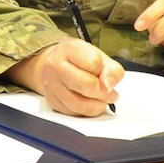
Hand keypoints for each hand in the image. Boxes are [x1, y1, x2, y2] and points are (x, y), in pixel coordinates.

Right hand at [5, 38, 124, 116]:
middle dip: (104, 92)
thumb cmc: (81, 61)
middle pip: (87, 85)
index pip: (95, 63)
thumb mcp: (101, 57)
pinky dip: (87, 111)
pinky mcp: (52, 102)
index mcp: (68, 48)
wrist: (59, 65)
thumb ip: (112, 70)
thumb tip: (108, 86)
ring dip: (98, 105)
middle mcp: (54, 65)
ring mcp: (51, 85)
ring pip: (82, 105)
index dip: (105, 71)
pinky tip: (88, 101)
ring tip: (100, 98)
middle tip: (110, 92)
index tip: (104, 73)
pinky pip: (76, 113)